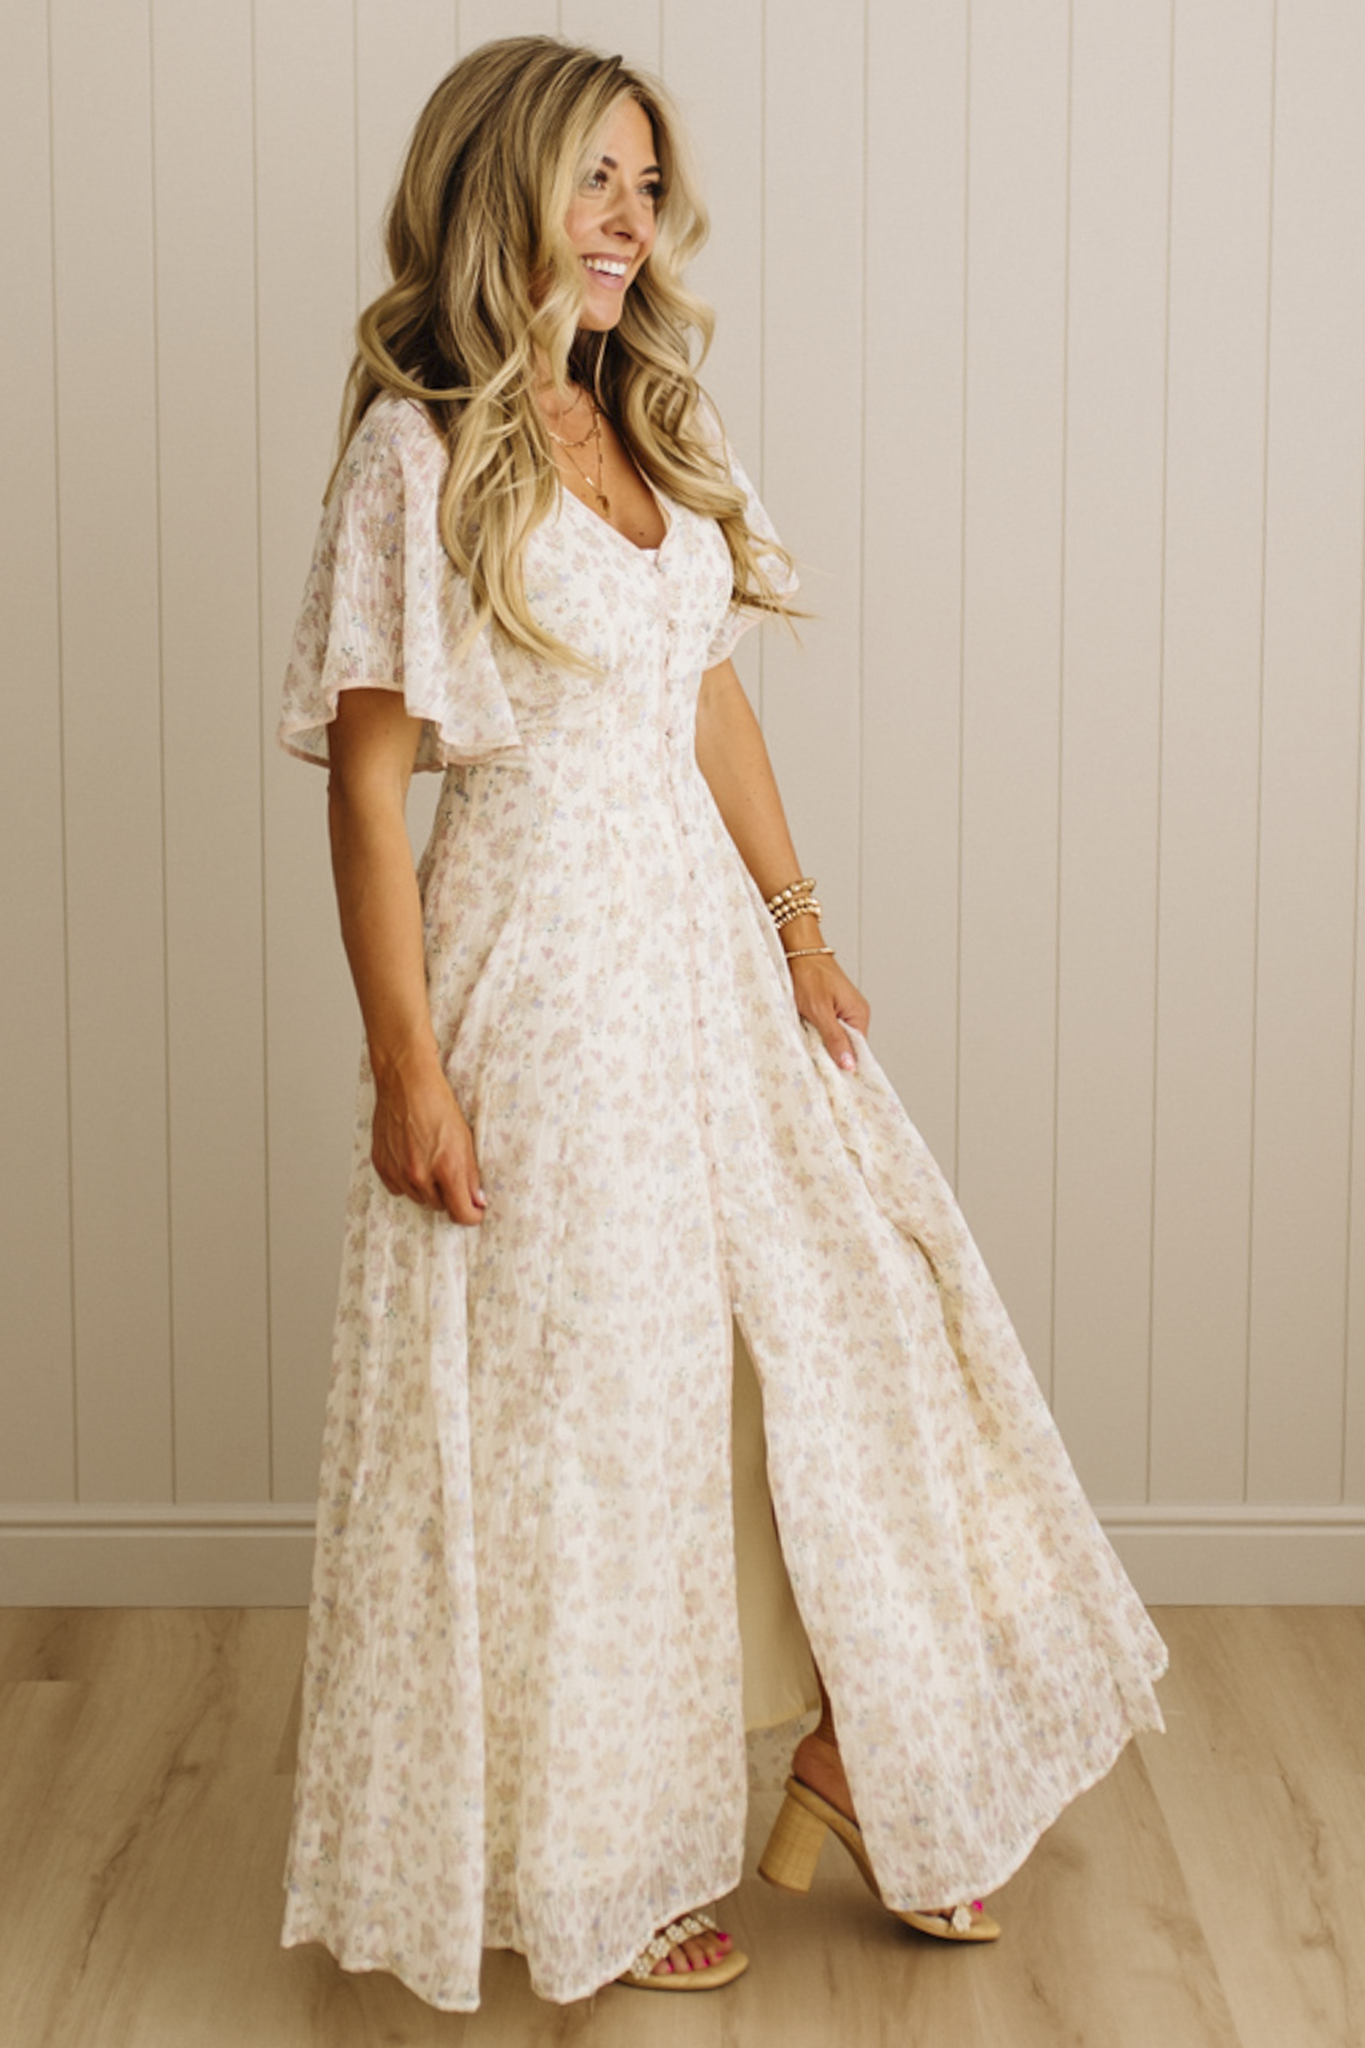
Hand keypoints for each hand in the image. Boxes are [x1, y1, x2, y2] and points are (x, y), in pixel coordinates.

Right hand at [370, 1054, 486, 1224]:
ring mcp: (398, 1171)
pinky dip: (405, 1179)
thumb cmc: (437, 1104)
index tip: (475, 1211)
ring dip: (426, 1187)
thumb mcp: (465, 1138)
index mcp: (446, 1168)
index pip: (460, 1212)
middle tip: (449, 1171)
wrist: (406, 1083)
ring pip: (418, 1197)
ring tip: (428, 1158)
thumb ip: (471, 1174)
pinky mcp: (381, 1165)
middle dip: (447, 1194)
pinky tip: (411, 1158)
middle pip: (439, 1205)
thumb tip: (477, 1201)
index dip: (471, 1215)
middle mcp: (420, 1175)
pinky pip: (397, 1188)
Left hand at [787, 954, 869, 1071]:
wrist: (799, 951)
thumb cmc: (809, 975)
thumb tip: (849, 1064)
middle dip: (832, 1055)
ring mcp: (844, 1010)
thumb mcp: (819, 1011)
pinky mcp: (832, 1008)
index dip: (846, 1064)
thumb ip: (834, 1039)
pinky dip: (818, 1033)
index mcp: (859, 1014)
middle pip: (847, 1046)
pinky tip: (808, 1035)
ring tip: (810, 1046)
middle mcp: (856, 1013)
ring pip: (836, 1038)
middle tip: (816, 1064)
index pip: (859, 1050)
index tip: (833, 1079)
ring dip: (823, 1044)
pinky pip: (829, 1028)